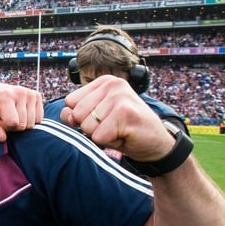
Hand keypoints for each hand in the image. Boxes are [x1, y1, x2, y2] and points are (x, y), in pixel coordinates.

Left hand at [0, 83, 42, 141]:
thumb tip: (3, 138)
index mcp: (5, 96)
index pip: (13, 123)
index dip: (5, 126)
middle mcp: (20, 92)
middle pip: (23, 125)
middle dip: (13, 126)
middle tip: (5, 118)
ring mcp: (30, 94)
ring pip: (32, 124)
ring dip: (21, 124)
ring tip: (12, 115)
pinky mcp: (37, 96)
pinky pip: (39, 119)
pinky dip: (29, 120)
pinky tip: (20, 113)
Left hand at [59, 75, 173, 160]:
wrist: (157, 144)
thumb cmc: (124, 131)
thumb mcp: (97, 119)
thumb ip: (76, 114)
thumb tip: (67, 114)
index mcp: (104, 82)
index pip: (71, 102)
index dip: (82, 117)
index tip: (103, 119)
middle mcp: (112, 83)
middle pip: (77, 114)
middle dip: (92, 128)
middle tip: (113, 127)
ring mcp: (120, 97)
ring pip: (87, 127)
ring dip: (102, 136)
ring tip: (119, 131)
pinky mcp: (126, 113)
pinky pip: (99, 136)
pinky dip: (110, 142)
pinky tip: (125, 136)